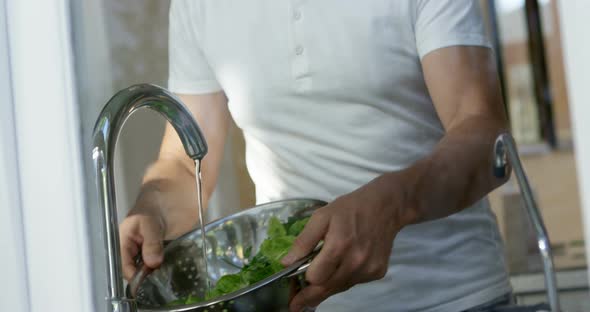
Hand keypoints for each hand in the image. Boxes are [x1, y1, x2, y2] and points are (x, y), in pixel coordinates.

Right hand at [119, 178, 198, 280]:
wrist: (181, 183)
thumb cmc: (157, 195)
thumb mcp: (149, 220)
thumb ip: (151, 242)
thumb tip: (152, 263)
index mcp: (127, 238)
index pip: (125, 265)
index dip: (135, 276)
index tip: (146, 284)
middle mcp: (140, 245)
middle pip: (140, 269)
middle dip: (148, 278)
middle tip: (160, 283)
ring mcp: (156, 246)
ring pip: (156, 266)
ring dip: (162, 273)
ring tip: (170, 279)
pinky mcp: (172, 244)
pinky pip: (170, 260)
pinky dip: (174, 266)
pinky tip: (180, 270)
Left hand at [281, 172, 415, 311]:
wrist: (385, 207)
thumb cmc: (350, 209)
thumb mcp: (321, 217)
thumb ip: (303, 241)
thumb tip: (287, 263)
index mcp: (339, 246)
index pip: (316, 277)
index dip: (304, 278)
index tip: (294, 281)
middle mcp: (355, 262)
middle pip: (327, 288)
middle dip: (309, 297)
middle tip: (295, 305)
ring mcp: (368, 269)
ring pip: (340, 288)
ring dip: (327, 286)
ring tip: (316, 282)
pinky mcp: (377, 272)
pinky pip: (354, 282)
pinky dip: (343, 279)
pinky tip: (341, 266)